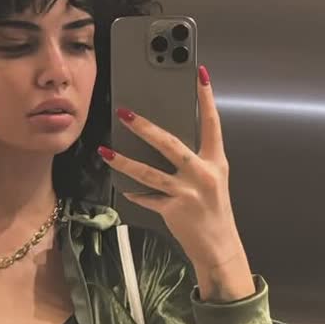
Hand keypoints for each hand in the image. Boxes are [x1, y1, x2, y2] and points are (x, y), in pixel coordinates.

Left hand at [100, 65, 244, 269]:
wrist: (219, 248)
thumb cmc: (213, 212)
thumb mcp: (212, 181)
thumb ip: (194, 162)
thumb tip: (165, 142)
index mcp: (215, 162)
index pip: (212, 123)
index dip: (206, 98)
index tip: (199, 75)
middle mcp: (203, 174)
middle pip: (170, 144)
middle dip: (145, 127)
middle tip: (125, 113)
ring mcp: (188, 193)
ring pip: (149, 173)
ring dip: (124, 161)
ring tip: (105, 151)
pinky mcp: (174, 210)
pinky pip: (148, 198)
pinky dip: (136, 193)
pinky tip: (124, 188)